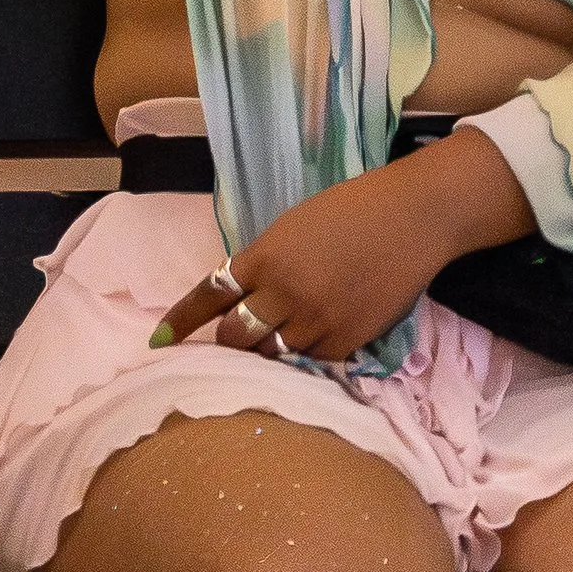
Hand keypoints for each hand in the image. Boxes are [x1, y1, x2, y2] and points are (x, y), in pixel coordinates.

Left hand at [150, 137, 528, 366]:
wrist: (413, 219)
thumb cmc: (352, 209)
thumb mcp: (292, 226)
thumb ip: (264, 263)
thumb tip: (242, 297)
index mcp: (266, 256)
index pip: (210, 295)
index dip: (182, 321)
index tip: (159, 340)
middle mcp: (285, 293)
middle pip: (236, 336)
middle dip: (228, 340)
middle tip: (230, 340)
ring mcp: (317, 322)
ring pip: (272, 355)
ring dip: (265, 351)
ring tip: (269, 344)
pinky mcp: (347, 343)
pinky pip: (311, 361)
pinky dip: (305, 355)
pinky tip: (312, 340)